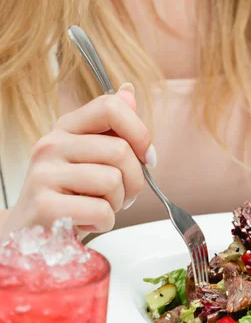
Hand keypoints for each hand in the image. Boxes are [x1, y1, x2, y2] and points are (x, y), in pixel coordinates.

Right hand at [2, 85, 154, 237]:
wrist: (30, 230)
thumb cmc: (69, 193)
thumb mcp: (90, 157)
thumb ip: (112, 128)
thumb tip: (129, 91)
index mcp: (67, 127)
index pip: (110, 107)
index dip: (139, 132)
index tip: (147, 156)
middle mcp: (52, 144)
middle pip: (120, 151)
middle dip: (134, 181)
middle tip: (123, 195)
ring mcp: (45, 174)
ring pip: (112, 181)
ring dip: (116, 203)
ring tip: (99, 207)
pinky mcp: (46, 205)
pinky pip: (100, 210)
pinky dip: (104, 222)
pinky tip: (88, 222)